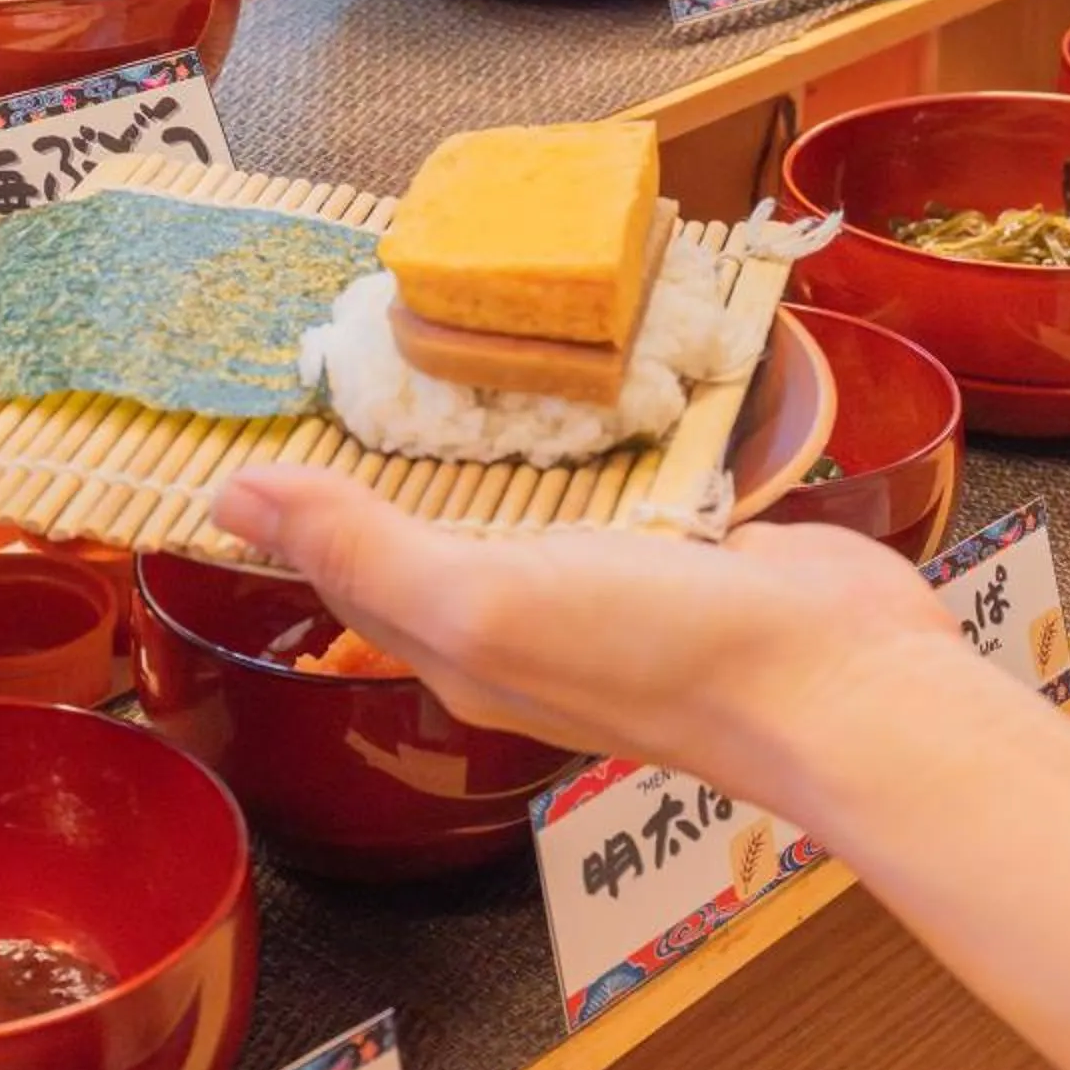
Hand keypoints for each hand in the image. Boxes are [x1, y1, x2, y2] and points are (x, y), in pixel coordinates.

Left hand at [209, 464, 961, 801]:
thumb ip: (365, 547)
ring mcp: (608, 592)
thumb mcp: (481, 600)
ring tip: (425, 390)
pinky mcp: (681, 554)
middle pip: (423, 551)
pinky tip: (567, 420)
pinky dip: (569, 457)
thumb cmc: (659, 654)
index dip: (294, 514)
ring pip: (513, 521)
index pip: (347, 576)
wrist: (837, 679)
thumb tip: (232, 498)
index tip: (245, 438)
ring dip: (470, 464)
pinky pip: (601, 497)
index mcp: (461, 648)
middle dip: (370, 486)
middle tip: (322, 390)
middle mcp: (527, 627)